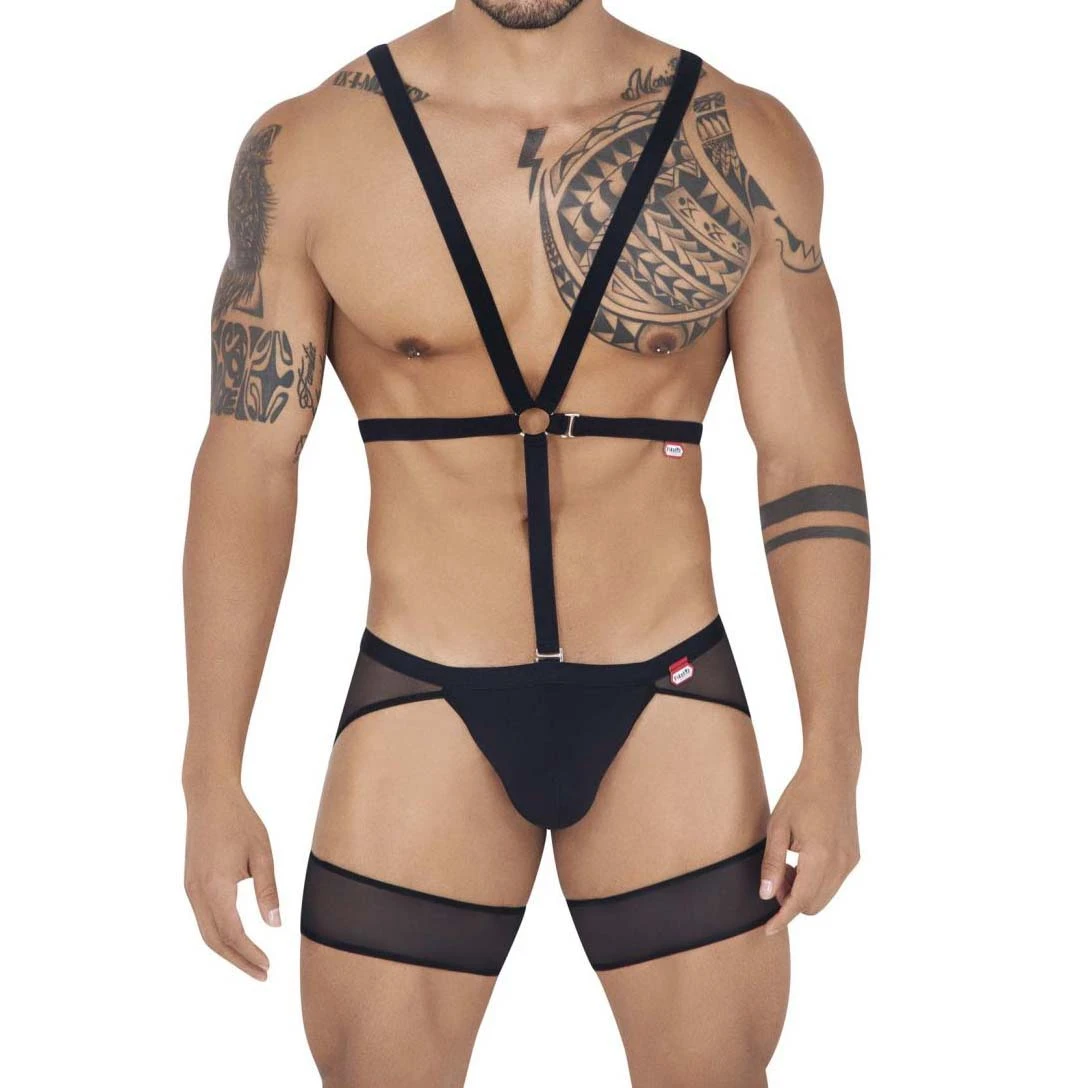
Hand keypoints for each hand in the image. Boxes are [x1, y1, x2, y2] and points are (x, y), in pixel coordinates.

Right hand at [184, 785, 280, 979]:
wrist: (209, 796)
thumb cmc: (240, 820)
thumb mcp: (262, 853)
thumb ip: (267, 890)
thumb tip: (275, 924)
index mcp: (215, 886)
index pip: (232, 933)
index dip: (249, 954)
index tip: (268, 967)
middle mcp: (197, 892)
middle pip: (215, 940)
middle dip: (238, 961)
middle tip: (263, 974)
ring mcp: (190, 888)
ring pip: (206, 932)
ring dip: (228, 950)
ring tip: (253, 962)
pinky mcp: (191, 883)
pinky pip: (203, 918)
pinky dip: (219, 934)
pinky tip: (237, 938)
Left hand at [760, 750, 859, 935]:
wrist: (832, 774)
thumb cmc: (801, 795)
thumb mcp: (777, 827)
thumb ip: (772, 863)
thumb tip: (766, 895)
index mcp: (820, 858)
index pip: (799, 902)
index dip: (782, 918)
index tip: (767, 929)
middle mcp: (841, 865)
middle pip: (813, 905)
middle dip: (791, 901)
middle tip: (775, 876)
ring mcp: (850, 862)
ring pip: (824, 896)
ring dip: (803, 891)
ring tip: (787, 864)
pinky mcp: (854, 857)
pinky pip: (833, 882)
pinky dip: (816, 881)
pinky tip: (802, 859)